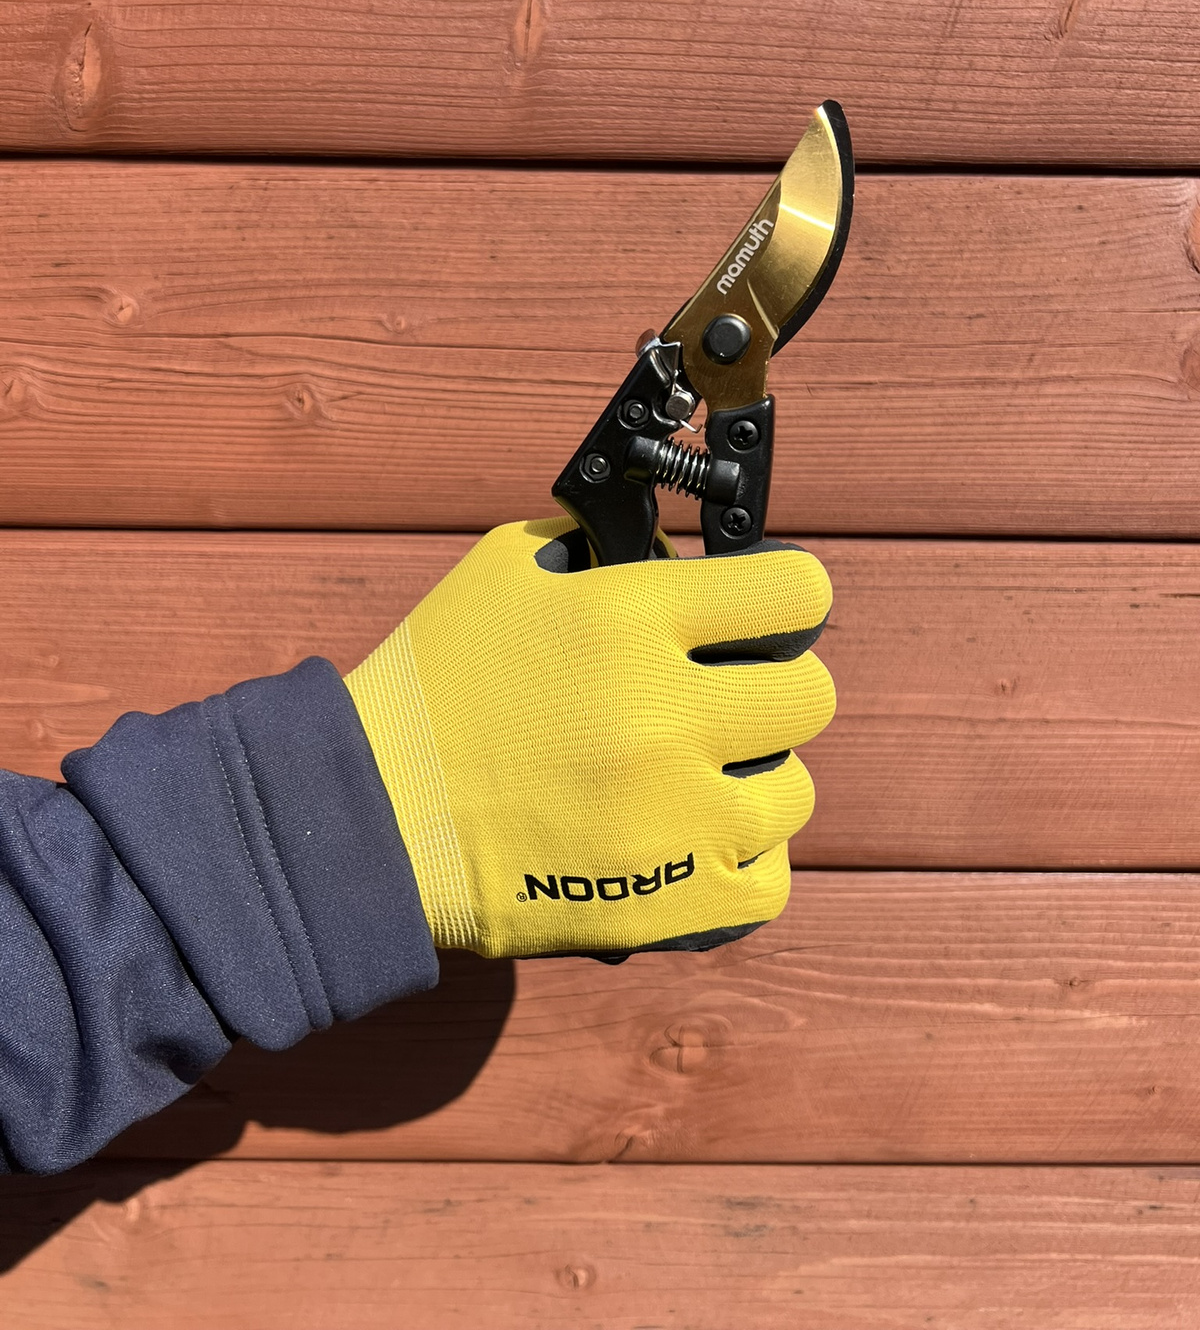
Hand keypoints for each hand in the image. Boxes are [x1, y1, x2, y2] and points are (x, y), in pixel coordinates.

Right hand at [345, 517, 833, 959]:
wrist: (370, 820)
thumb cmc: (435, 688)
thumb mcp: (507, 572)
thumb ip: (602, 547)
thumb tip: (683, 558)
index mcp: (629, 618)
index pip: (794, 592)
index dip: (789, 596)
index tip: (774, 611)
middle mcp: (664, 712)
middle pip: (809, 695)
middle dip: (770, 688)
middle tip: (721, 698)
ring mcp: (674, 815)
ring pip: (794, 791)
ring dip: (752, 779)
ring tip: (693, 777)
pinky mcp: (670, 900)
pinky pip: (771, 881)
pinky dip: (744, 860)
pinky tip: (698, 837)